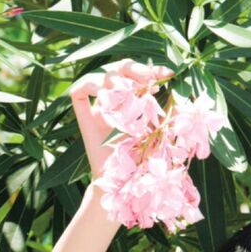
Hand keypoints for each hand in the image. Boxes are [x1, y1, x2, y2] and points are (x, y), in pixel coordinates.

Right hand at [69, 59, 173, 180]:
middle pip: (118, 69)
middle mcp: (114, 101)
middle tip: (150, 79)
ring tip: (130, 89)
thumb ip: (161, 104)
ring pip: (100, 76)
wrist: (125, 183)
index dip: (151, 69)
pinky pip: (78, 92)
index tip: (169, 74)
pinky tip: (106, 96)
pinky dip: (91, 86)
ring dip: (116, 77)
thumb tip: (171, 78)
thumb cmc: (144, 158)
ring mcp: (98, 108)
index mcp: (133, 100)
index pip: (137, 74)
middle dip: (135, 69)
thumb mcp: (157, 126)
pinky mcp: (84, 118)